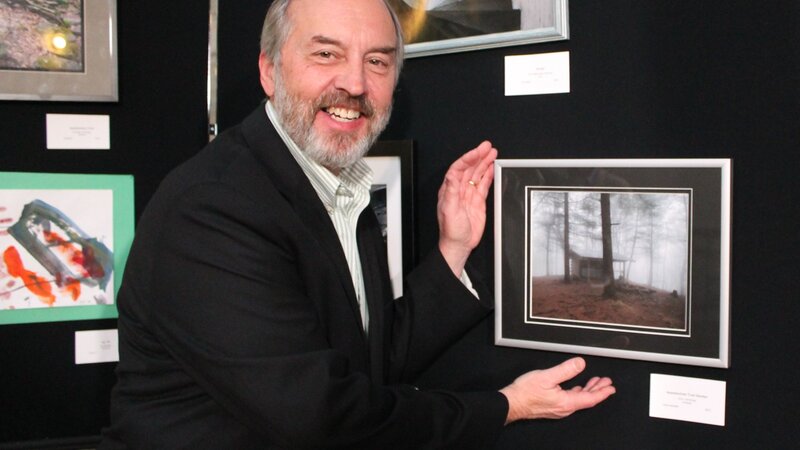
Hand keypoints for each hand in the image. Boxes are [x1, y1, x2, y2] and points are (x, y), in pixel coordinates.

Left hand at [437, 141, 497, 276]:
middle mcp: (459, 190)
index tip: (478, 151)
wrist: (460, 244)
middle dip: (478, 156)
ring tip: (493, 153)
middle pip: (469, 168)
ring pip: (477, 174)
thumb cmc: (451, 230)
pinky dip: (488, 175)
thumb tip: (451, 175)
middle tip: (488, 147)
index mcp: (450, 189)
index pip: (459, 168)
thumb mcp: (448, 209)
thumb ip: (451, 191)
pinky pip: (484, 185)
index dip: (468, 158)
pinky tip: (493, 168)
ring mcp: (469, 195)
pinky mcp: (478, 201)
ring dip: (484, 163)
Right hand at [500, 357, 615, 423]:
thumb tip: (580, 364)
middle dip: (598, 390)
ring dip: (588, 390)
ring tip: (595, 383)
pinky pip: (570, 400)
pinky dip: (577, 392)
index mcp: (566, 402)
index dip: (602, 393)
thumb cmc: (525, 392)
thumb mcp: (547, 376)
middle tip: (607, 382)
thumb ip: (565, 370)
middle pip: (587, 400)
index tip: (611, 387)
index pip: (590, 399)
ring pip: (579, 400)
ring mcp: (558, 408)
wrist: (512, 402)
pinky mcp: (552, 407)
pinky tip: (576, 388)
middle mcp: (564, 408)